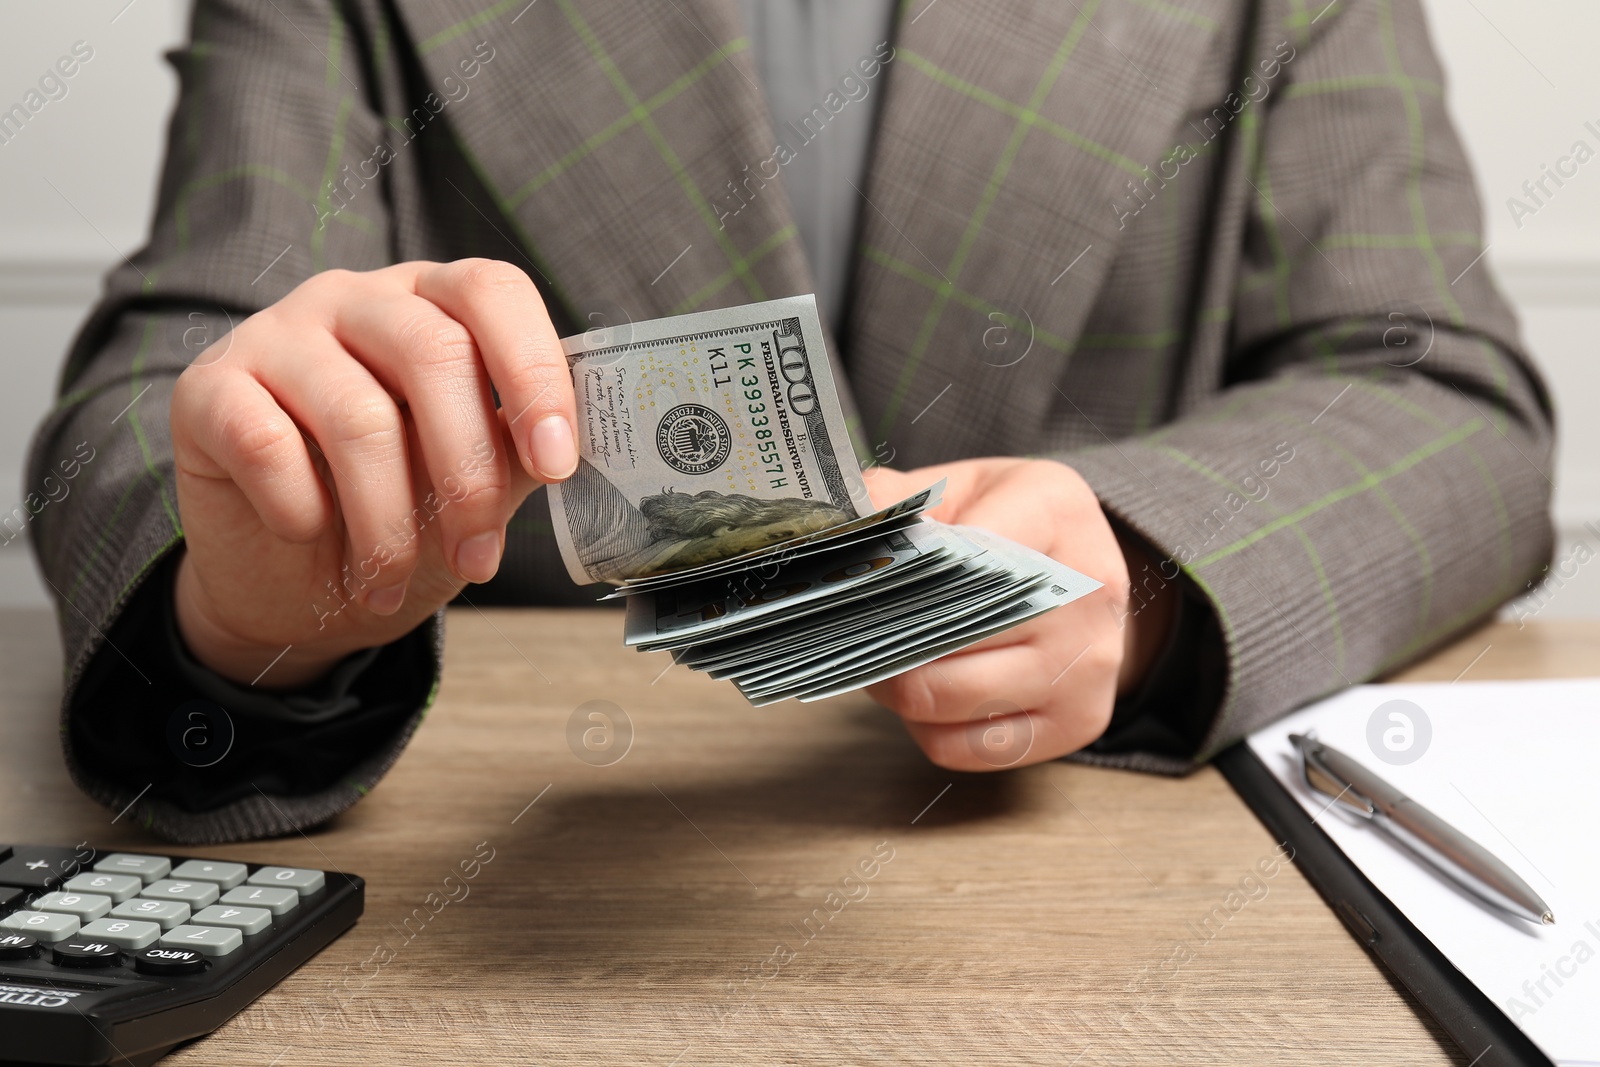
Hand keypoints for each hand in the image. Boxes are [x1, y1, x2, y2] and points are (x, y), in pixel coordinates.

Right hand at [170, 260, 576, 686]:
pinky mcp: (207, 386)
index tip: (556, 465)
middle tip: (477, 558)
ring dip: (386, 523)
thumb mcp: (473, 487)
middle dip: (468, 474)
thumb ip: (514, 453)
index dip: (534, 374)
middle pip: (433, 352)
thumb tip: (559, 451)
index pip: (493, 293)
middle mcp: (356, 299)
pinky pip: (266, 443)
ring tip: (389, 581)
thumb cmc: (394, 517)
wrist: (289, 584)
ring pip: (357, 416)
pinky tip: (307, 534)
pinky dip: (300, 508)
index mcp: (434, 304)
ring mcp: (276, 333)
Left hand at [862, 458, 1175, 769]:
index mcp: (1055, 514)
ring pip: (950, 698)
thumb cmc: (1013, 527)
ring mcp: (1087, 667)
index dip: (903, 570)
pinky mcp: (1077, 722)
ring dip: (898, 688)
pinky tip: (925, 697)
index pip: (965, 549)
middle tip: (854, 629)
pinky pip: (968, 748)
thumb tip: (838, 526)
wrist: (1090, 577)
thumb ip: (899, 499)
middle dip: (886, 636)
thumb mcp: (965, 486)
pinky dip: (928, 729)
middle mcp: (1086, 593)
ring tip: (885, 661)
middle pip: (950, 633)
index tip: (862, 578)